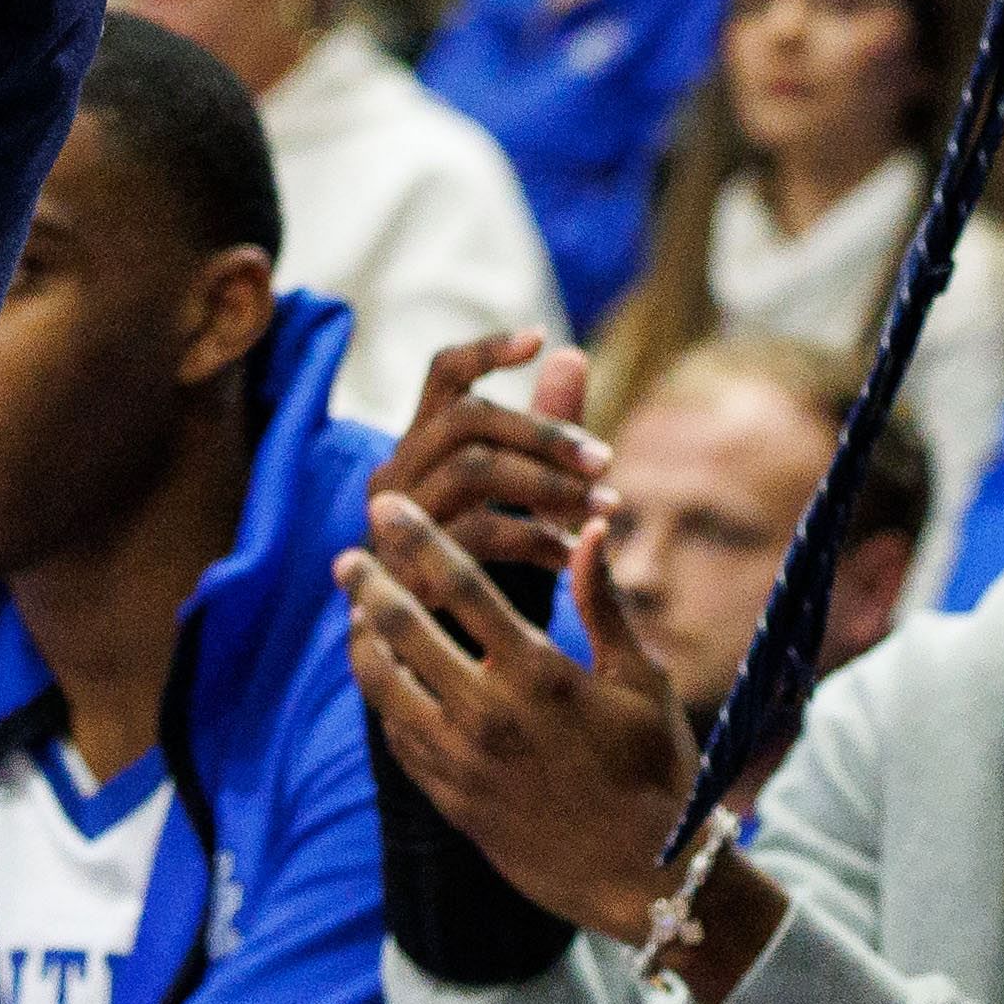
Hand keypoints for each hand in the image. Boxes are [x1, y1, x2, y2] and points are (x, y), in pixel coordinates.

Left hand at [342, 495, 719, 966]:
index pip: (459, 584)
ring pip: (383, 685)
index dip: (415, 537)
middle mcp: (489, 713)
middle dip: (369, 584)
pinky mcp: (450, 799)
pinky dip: (384, 699)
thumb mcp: (641, 683)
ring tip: (357, 616)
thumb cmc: (656, 772)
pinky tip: (385, 679)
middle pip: (403, 629)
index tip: (385, 507)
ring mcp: (462, 761)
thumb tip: (587, 525)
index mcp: (539, 673)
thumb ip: (602, 602)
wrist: (647, 880)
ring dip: (362, 642)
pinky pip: (397, 736)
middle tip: (347, 557)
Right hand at [376, 329, 609, 582]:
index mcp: (419, 446)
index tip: (540, 338)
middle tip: (607, 461)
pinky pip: (482, 532)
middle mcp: (396, 472)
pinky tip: (575, 555)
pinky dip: (538, 538)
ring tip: (605, 508)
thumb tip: (571, 354)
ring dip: (550, 485)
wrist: (439, 666)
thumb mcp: (517, 495)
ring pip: (475, 468)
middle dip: (544, 432)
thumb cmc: (484, 570)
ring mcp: (396, 518)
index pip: (443, 375)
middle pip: (467, 418)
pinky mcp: (409, 565)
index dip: (487, 350)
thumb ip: (541, 429)